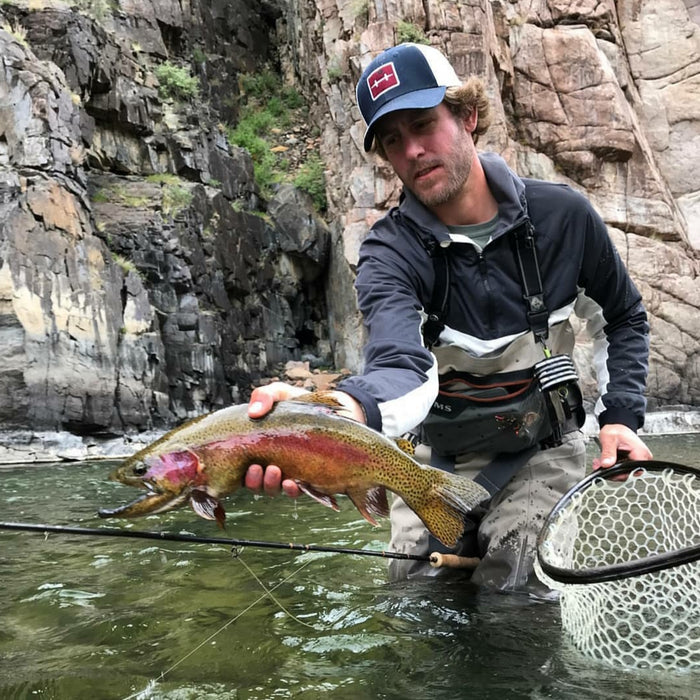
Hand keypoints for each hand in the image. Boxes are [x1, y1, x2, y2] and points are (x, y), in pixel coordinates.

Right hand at [244, 383, 364, 496]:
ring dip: (271, 485)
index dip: (240, 473)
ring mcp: (290, 473)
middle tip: (257, 468)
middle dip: (254, 481)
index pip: (242, 468)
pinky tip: (292, 482)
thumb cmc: (299, 402)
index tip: (246, 464)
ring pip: (274, 489)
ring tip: (275, 471)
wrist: (334, 408)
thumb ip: (264, 396)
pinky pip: (299, 491)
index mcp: (259, 449)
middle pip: (256, 483)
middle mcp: (271, 464)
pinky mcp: (309, 478)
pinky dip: (293, 490)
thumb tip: (253, 412)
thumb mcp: (280, 393)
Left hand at [592, 423, 652, 469]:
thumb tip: (606, 464)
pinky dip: (613, 467)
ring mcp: (638, 460)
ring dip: (611, 469)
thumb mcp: (609, 439)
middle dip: (612, 471)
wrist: (618, 428)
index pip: (634, 471)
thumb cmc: (616, 431)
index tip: (608, 470)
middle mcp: (642, 458)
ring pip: (624, 473)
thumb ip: (608, 452)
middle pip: (628, 474)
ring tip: (601, 461)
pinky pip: (623, 469)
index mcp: (640, 452)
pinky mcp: (632, 462)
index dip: (620, 474)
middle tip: (600, 465)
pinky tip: (605, 461)